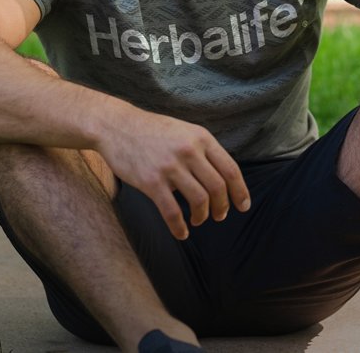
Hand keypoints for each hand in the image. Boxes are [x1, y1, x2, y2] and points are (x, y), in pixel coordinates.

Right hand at [98, 109, 249, 239]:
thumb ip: (203, 150)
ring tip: (199, 220)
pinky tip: (181, 233)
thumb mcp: (184, 131)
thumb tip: (221, 176)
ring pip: (199, 200)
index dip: (240, 191)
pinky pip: (172, 212)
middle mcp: (189, 151)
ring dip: (203, 216)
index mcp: (201, 138)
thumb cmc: (152, 131)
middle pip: (218, 187)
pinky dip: (179, 227)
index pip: (230, 169)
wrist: (117, 126)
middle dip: (222, 207)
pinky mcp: (151, 182)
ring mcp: (170, 167)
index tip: (243, 206)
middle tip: (219, 216)